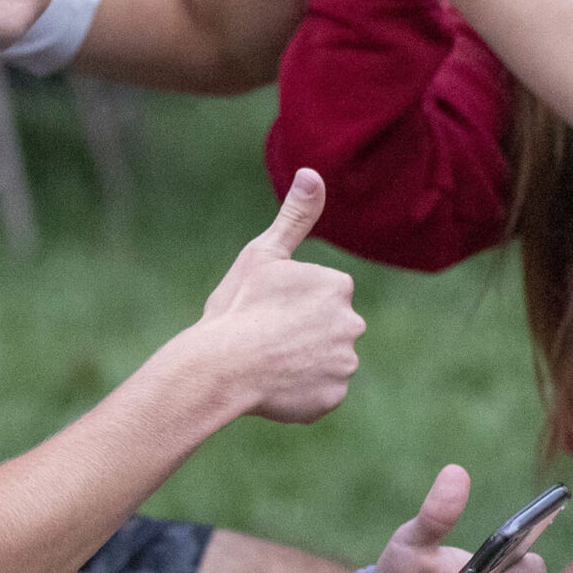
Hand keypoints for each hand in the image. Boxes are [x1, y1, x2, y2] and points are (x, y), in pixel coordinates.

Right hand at [194, 169, 364, 421]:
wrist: (220, 368)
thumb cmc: (238, 307)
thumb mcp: (262, 255)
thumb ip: (295, 216)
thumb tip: (313, 173)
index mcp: (338, 286)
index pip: (319, 295)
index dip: (288, 302)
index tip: (265, 308)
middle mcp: (352, 325)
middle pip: (324, 327)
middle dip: (299, 332)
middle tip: (263, 336)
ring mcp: (344, 365)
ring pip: (322, 360)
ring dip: (299, 361)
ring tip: (265, 361)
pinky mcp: (331, 399)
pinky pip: (317, 392)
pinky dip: (298, 391)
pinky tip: (272, 384)